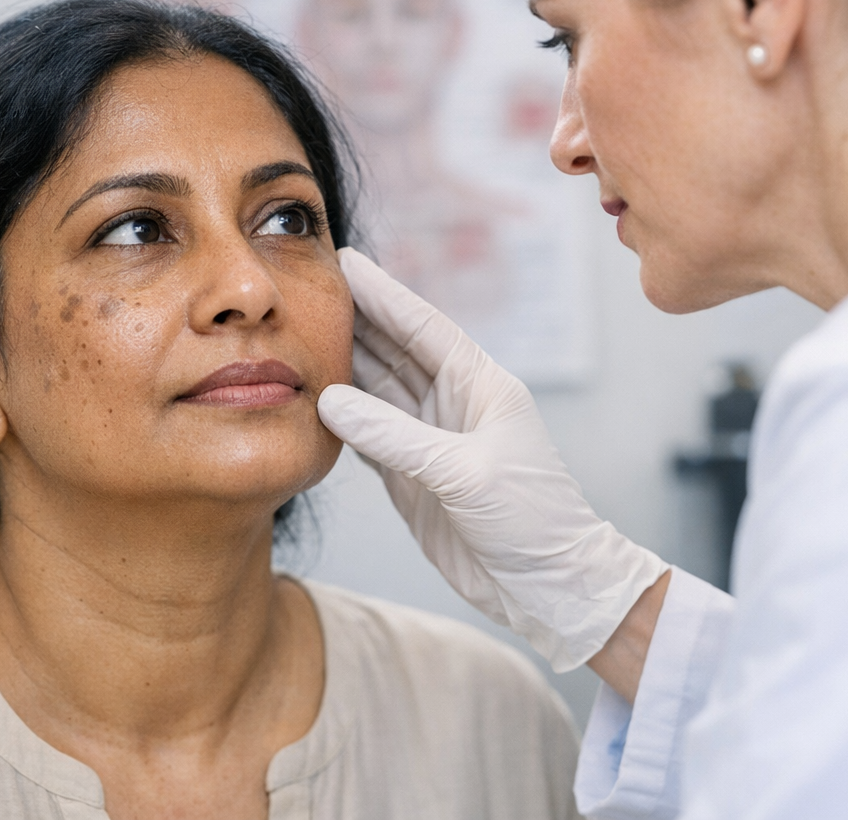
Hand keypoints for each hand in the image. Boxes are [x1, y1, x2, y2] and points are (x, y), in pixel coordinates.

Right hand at [317, 249, 666, 671]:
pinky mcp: (413, 476)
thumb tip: (333, 401)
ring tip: (299, 331)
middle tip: (307, 286)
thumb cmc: (532, 520)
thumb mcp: (466, 472)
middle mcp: (454, 403)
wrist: (548, 587)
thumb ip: (397, 436)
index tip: (344, 260)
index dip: (383, 294)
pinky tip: (313, 397)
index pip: (423, 327)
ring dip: (343, 363)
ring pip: (377, 390)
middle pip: (394, 349)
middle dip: (355, 318)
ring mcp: (431, 439)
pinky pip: (368, 436)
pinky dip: (341, 418)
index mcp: (481, 385)